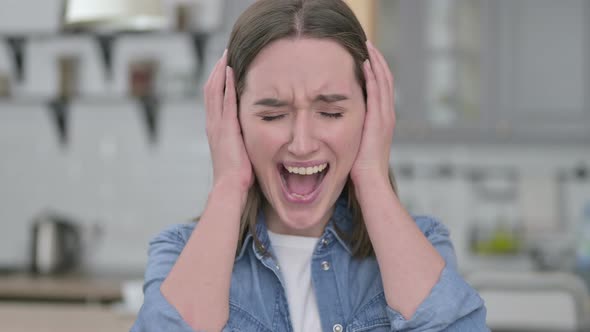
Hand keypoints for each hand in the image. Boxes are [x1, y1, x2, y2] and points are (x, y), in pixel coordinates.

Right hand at [204, 50, 253, 193]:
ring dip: (220, 72)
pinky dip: (226, 83)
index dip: (218, 82)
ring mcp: (217, 125)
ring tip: (225, 56)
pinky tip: (230, 70)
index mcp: (215, 130)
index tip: (225, 68)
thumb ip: (241, 140)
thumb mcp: (239, 153)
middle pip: (210, 90)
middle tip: (224, 55)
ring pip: (214, 91)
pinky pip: (225, 100)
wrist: (230, 187)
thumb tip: (251, 135)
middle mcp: (213, 125)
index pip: (214, 100)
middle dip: (217, 71)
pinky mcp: (226, 128)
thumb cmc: (238, 176)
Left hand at [350, 41, 395, 185]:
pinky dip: (373, 76)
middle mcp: (387, 115)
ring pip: (383, 81)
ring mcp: (385, 117)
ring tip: (368, 46)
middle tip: (368, 43)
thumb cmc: (360, 168)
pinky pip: (377, 92)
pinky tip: (366, 63)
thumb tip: (339, 122)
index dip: (375, 70)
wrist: (370, 181)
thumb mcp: (356, 143)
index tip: (366, 55)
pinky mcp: (379, 120)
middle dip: (377, 60)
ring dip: (376, 62)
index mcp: (382, 119)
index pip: (381, 87)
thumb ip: (353, 129)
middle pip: (385, 79)